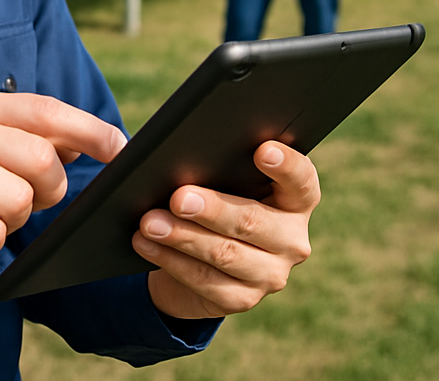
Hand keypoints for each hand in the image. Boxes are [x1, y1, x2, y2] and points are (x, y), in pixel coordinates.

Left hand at [133, 142, 319, 318]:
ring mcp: (271, 273)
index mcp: (294, 198)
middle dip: (212, 209)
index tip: (261, 149)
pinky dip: (170, 259)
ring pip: (225, 253)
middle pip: (254, 221)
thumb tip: (137, 139)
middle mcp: (291, 237)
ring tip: (149, 222)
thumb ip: (193, 153)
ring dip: (182, 236)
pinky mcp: (242, 298)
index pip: (301, 180)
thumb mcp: (209, 171)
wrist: (196, 251)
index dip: (285, 165)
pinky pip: (204, 280)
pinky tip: (145, 243)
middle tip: (178, 198)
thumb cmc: (208, 192)